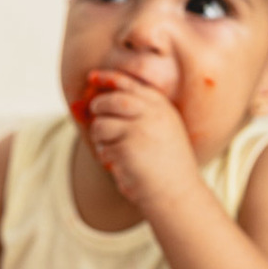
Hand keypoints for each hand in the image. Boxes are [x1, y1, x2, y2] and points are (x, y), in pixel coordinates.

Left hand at [85, 70, 202, 208]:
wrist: (176, 192)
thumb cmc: (163, 163)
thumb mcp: (157, 131)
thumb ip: (134, 114)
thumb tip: (91, 103)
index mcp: (160, 106)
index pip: (129, 84)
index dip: (108, 78)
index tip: (92, 77)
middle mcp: (151, 113)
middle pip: (111, 99)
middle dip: (97, 108)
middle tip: (98, 119)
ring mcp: (139, 128)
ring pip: (100, 123)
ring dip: (100, 138)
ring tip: (113, 149)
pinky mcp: (127, 145)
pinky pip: (102, 145)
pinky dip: (105, 155)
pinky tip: (120, 164)